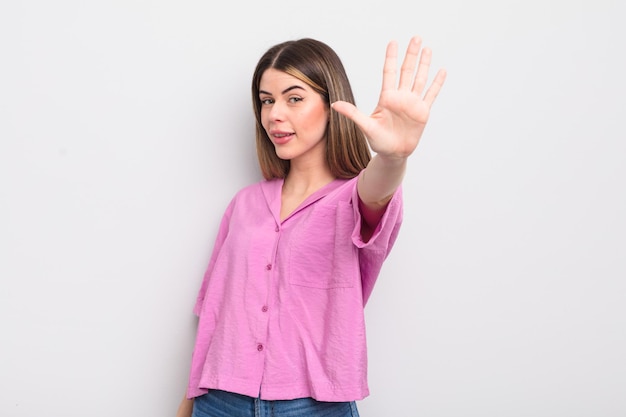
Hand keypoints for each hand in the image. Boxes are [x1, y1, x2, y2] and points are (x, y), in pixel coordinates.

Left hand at [332, 36, 445, 159]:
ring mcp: (412, 103)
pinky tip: (441, 71)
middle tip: (415, 38)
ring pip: (419, 79)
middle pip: (406, 71)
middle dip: (411, 54)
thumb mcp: (365, 126)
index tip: (393, 42)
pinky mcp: (422, 111)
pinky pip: (431, 94)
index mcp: (386, 98)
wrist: (393, 154)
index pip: (389, 72)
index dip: (391, 57)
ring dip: (424, 64)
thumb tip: (334, 105)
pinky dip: (437, 83)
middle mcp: (400, 97)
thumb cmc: (378, 141)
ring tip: (427, 49)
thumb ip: (352, 113)